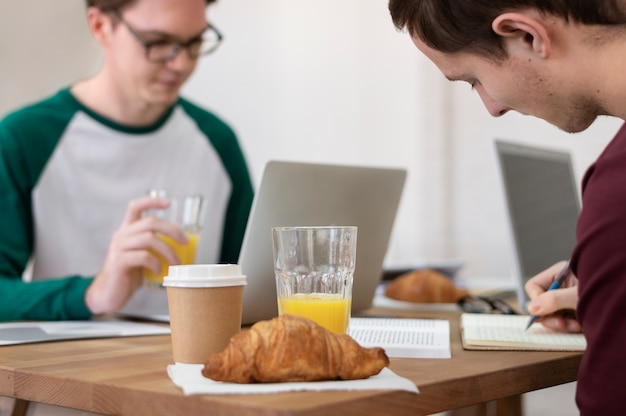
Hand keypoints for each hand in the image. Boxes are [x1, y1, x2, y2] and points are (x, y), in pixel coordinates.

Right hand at [85, 196, 187, 313]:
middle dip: (172, 230)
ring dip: (168, 250)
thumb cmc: (129, 275)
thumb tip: (182, 242)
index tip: (169, 203)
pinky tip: (159, 271)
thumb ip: (155, 246)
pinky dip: (155, 262)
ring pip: (149, 238)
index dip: (151, 201)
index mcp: (127, 231)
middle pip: (150, 222)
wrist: (108, 295)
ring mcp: (118, 248)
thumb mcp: (143, 256)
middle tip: (185, 242)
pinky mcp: (118, 262)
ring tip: (176, 263)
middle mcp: (121, 235)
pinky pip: (142, 256)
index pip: (135, 207)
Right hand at [525, 261, 580, 332]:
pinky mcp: (575, 311)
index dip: (537, 300)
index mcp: (559, 274)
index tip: (546, 310)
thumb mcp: (577, 295)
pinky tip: (580, 326)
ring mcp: (567, 299)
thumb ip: (554, 300)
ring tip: (574, 326)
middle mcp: (561, 286)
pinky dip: (569, 326)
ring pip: (550, 315)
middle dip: (549, 316)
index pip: (534, 286)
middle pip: (540, 303)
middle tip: (560, 324)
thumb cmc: (607, 292)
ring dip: (560, 324)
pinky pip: (562, 321)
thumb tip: (531, 308)